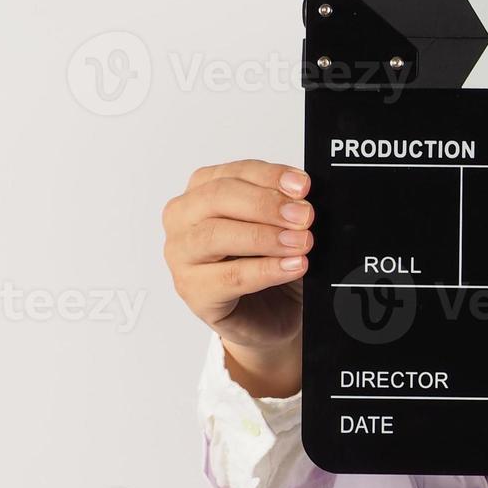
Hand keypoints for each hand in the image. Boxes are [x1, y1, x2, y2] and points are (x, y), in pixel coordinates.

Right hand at [162, 160, 312, 396]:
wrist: (271, 315)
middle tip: (305, 216)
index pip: (233, 173)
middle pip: (217, 198)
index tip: (303, 186)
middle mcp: (184, 219)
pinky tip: (293, 267)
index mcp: (203, 192)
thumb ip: (285, 208)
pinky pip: (228, 277)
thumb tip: (304, 199)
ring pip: (214, 236)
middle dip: (266, 204)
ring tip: (302, 243)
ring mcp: (182, 256)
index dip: (269, 176)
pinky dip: (265, 270)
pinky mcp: (193, 291)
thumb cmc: (270, 262)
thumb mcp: (281, 227)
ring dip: (264, 237)